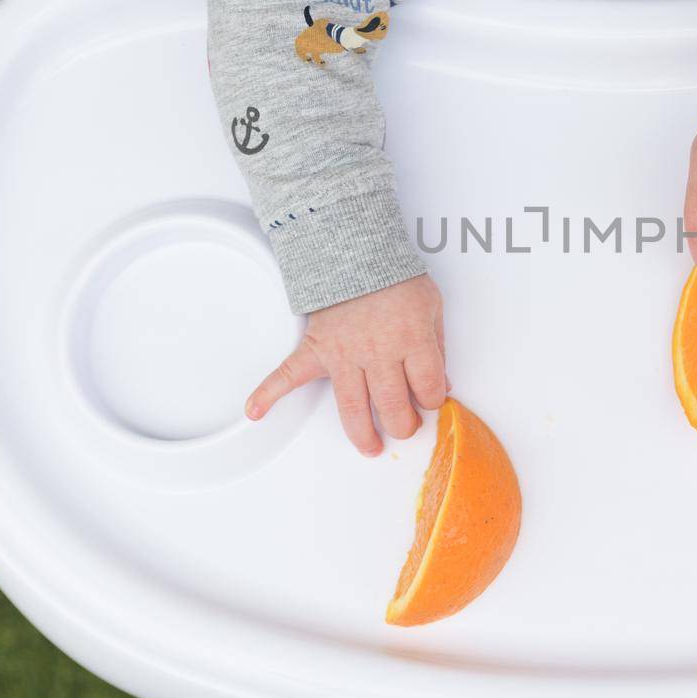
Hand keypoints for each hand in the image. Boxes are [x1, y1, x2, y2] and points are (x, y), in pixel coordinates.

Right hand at [245, 274, 448, 456]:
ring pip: (353, 406)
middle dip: (404, 424)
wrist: (357, 250)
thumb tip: (441, 382)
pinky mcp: (316, 348)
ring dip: (362, 433)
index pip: (429, 387)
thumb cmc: (394, 278)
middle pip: (393, 404)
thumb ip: (437, 346)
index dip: (434, 400)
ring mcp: (343, 354)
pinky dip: (268, 393)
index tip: (431, 401)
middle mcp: (377, 352)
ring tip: (371, 447)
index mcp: (411, 340)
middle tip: (406, 428)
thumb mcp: (431, 306)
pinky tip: (256, 411)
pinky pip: (287, 373)